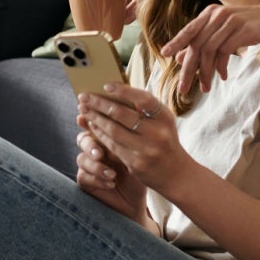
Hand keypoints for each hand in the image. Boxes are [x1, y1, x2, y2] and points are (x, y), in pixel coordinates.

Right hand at [74, 126, 145, 220]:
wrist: (136, 203)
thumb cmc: (140, 177)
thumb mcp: (137, 158)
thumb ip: (127, 143)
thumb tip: (121, 127)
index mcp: (106, 140)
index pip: (96, 126)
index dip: (90, 122)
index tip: (87, 120)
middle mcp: (95, 151)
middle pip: (83, 140)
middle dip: (89, 145)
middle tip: (100, 154)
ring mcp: (88, 166)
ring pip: (81, 159)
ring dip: (96, 166)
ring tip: (112, 175)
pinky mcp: (85, 182)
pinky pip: (83, 176)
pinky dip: (97, 179)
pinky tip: (110, 184)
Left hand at [75, 83, 189, 197]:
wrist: (176, 173)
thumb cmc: (164, 141)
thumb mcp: (161, 122)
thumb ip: (143, 109)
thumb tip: (113, 91)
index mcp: (164, 117)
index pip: (143, 99)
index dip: (123, 90)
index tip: (105, 85)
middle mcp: (157, 133)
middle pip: (122, 114)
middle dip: (99, 104)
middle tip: (84, 97)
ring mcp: (146, 149)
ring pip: (113, 130)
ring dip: (95, 118)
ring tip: (84, 109)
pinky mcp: (135, 163)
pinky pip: (112, 145)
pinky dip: (100, 133)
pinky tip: (92, 125)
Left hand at [158, 3, 259, 93]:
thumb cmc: (254, 27)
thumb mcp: (227, 32)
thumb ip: (206, 41)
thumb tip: (181, 57)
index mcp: (210, 13)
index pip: (189, 30)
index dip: (176, 42)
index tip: (165, 55)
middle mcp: (217, 14)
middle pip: (196, 44)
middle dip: (188, 68)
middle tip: (183, 87)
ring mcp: (230, 21)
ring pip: (209, 51)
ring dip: (205, 73)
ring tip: (205, 87)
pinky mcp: (242, 30)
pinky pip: (224, 52)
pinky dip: (220, 67)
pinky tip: (222, 76)